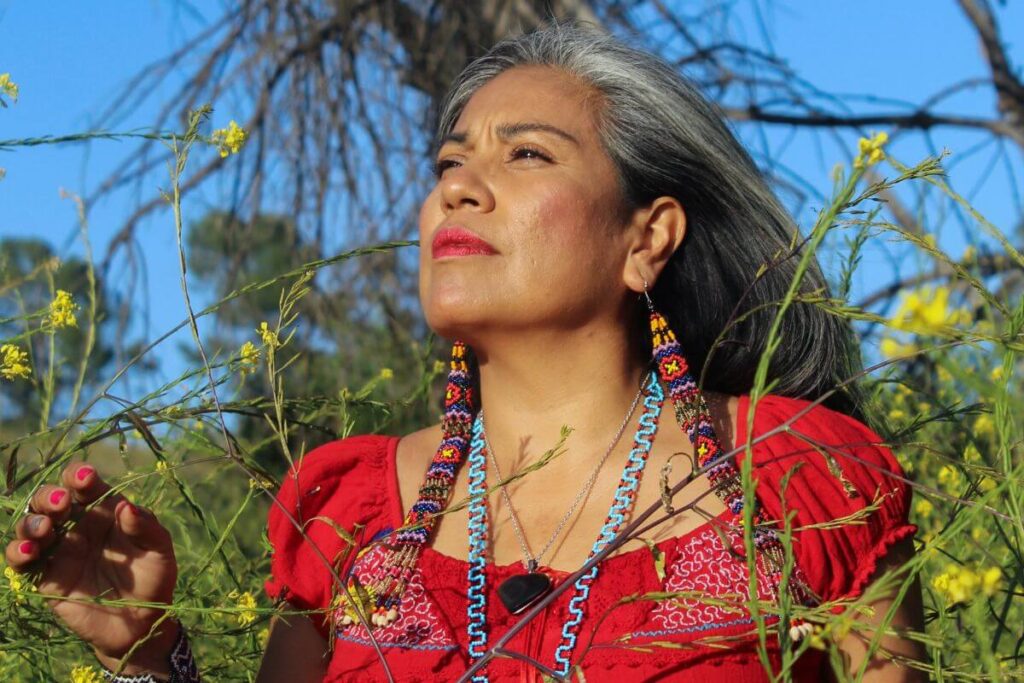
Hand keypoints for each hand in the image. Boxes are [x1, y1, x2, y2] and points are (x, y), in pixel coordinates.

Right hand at [4, 462, 178, 666]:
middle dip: (49, 495)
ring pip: (31, 525)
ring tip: (45, 529)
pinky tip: (27, 552)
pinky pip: (22, 560)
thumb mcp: (159, 551)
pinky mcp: (46, 576)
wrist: (140, 624)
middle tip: (61, 504)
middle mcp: (78, 526)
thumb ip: (145, 528)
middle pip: (50, 499)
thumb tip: (125, 507)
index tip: (84, 478)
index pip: (85, 485)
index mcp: (104, 511)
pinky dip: (17, 552)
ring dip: (31, 522)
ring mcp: (59, 550)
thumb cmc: (153, 579)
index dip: (79, 476)